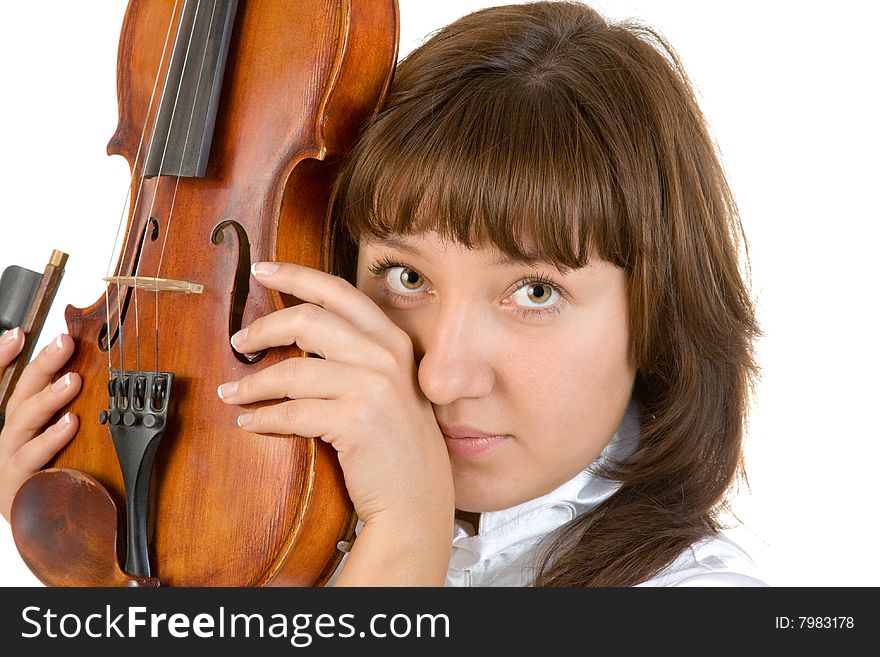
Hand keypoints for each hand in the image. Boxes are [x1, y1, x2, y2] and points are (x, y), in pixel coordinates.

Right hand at [0, 328, 80, 521]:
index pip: (5, 383)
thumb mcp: (51, 438)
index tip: (18, 333)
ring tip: (72, 381)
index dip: (2, 357)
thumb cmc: (46, 475)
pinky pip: (33, 459)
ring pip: (23, 422)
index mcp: (15, 422)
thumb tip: (80, 372)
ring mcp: (9, 459)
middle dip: (40, 366)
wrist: (35, 528)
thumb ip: (58, 409)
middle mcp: (7, 436)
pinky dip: (52, 439)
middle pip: (19, 394)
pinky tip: (70, 423)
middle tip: (64, 343)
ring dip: (48, 398)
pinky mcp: (18, 484)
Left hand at [216, 262, 454, 531]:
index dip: (296, 276)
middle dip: (263, 328)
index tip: (261, 270)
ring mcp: (374, 386)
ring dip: (253, 383)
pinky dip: (263, 417)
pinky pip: (292, 411)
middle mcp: (386, 355)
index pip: (338, 292)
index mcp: (392, 339)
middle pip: (308, 320)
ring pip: (293, 369)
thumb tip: (296, 329)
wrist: (416, 498)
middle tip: (239, 343)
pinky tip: (249, 421)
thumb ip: (356, 353)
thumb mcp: (388, 384)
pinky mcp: (356, 420)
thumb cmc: (395, 442)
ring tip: (232, 392)